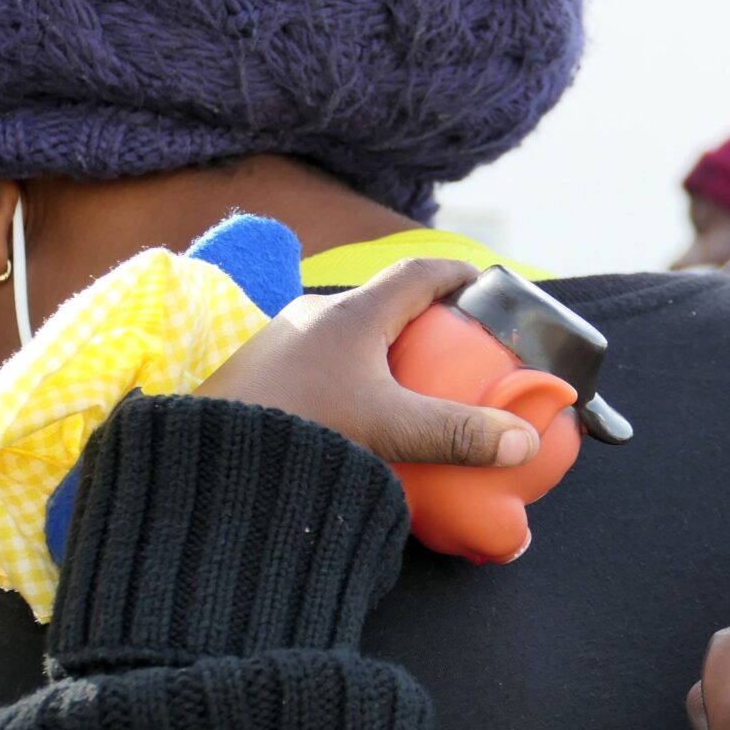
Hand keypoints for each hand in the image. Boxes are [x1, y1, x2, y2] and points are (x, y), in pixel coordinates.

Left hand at [196, 259, 540, 467]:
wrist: (206, 456)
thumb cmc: (299, 427)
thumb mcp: (389, 430)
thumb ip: (458, 435)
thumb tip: (522, 441)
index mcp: (352, 314)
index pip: (418, 273)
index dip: (458, 274)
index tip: (485, 286)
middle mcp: (314, 317)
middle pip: (382, 305)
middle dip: (423, 322)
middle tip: (455, 351)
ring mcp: (281, 345)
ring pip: (346, 338)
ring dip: (380, 354)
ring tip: (408, 391)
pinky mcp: (259, 376)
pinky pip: (318, 365)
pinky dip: (348, 380)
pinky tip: (353, 420)